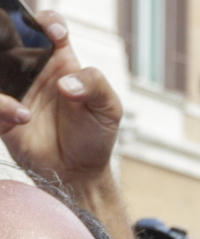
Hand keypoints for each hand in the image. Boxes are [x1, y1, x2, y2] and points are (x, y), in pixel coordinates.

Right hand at [0, 10, 119, 182]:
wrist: (79, 174)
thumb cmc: (95, 136)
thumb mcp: (108, 108)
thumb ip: (95, 84)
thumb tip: (66, 83)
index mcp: (59, 60)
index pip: (48, 27)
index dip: (48, 23)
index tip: (56, 35)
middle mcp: (33, 69)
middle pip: (10, 36)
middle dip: (7, 32)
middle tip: (18, 47)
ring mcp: (15, 89)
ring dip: (2, 68)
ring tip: (22, 97)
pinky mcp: (3, 113)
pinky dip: (2, 105)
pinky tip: (23, 116)